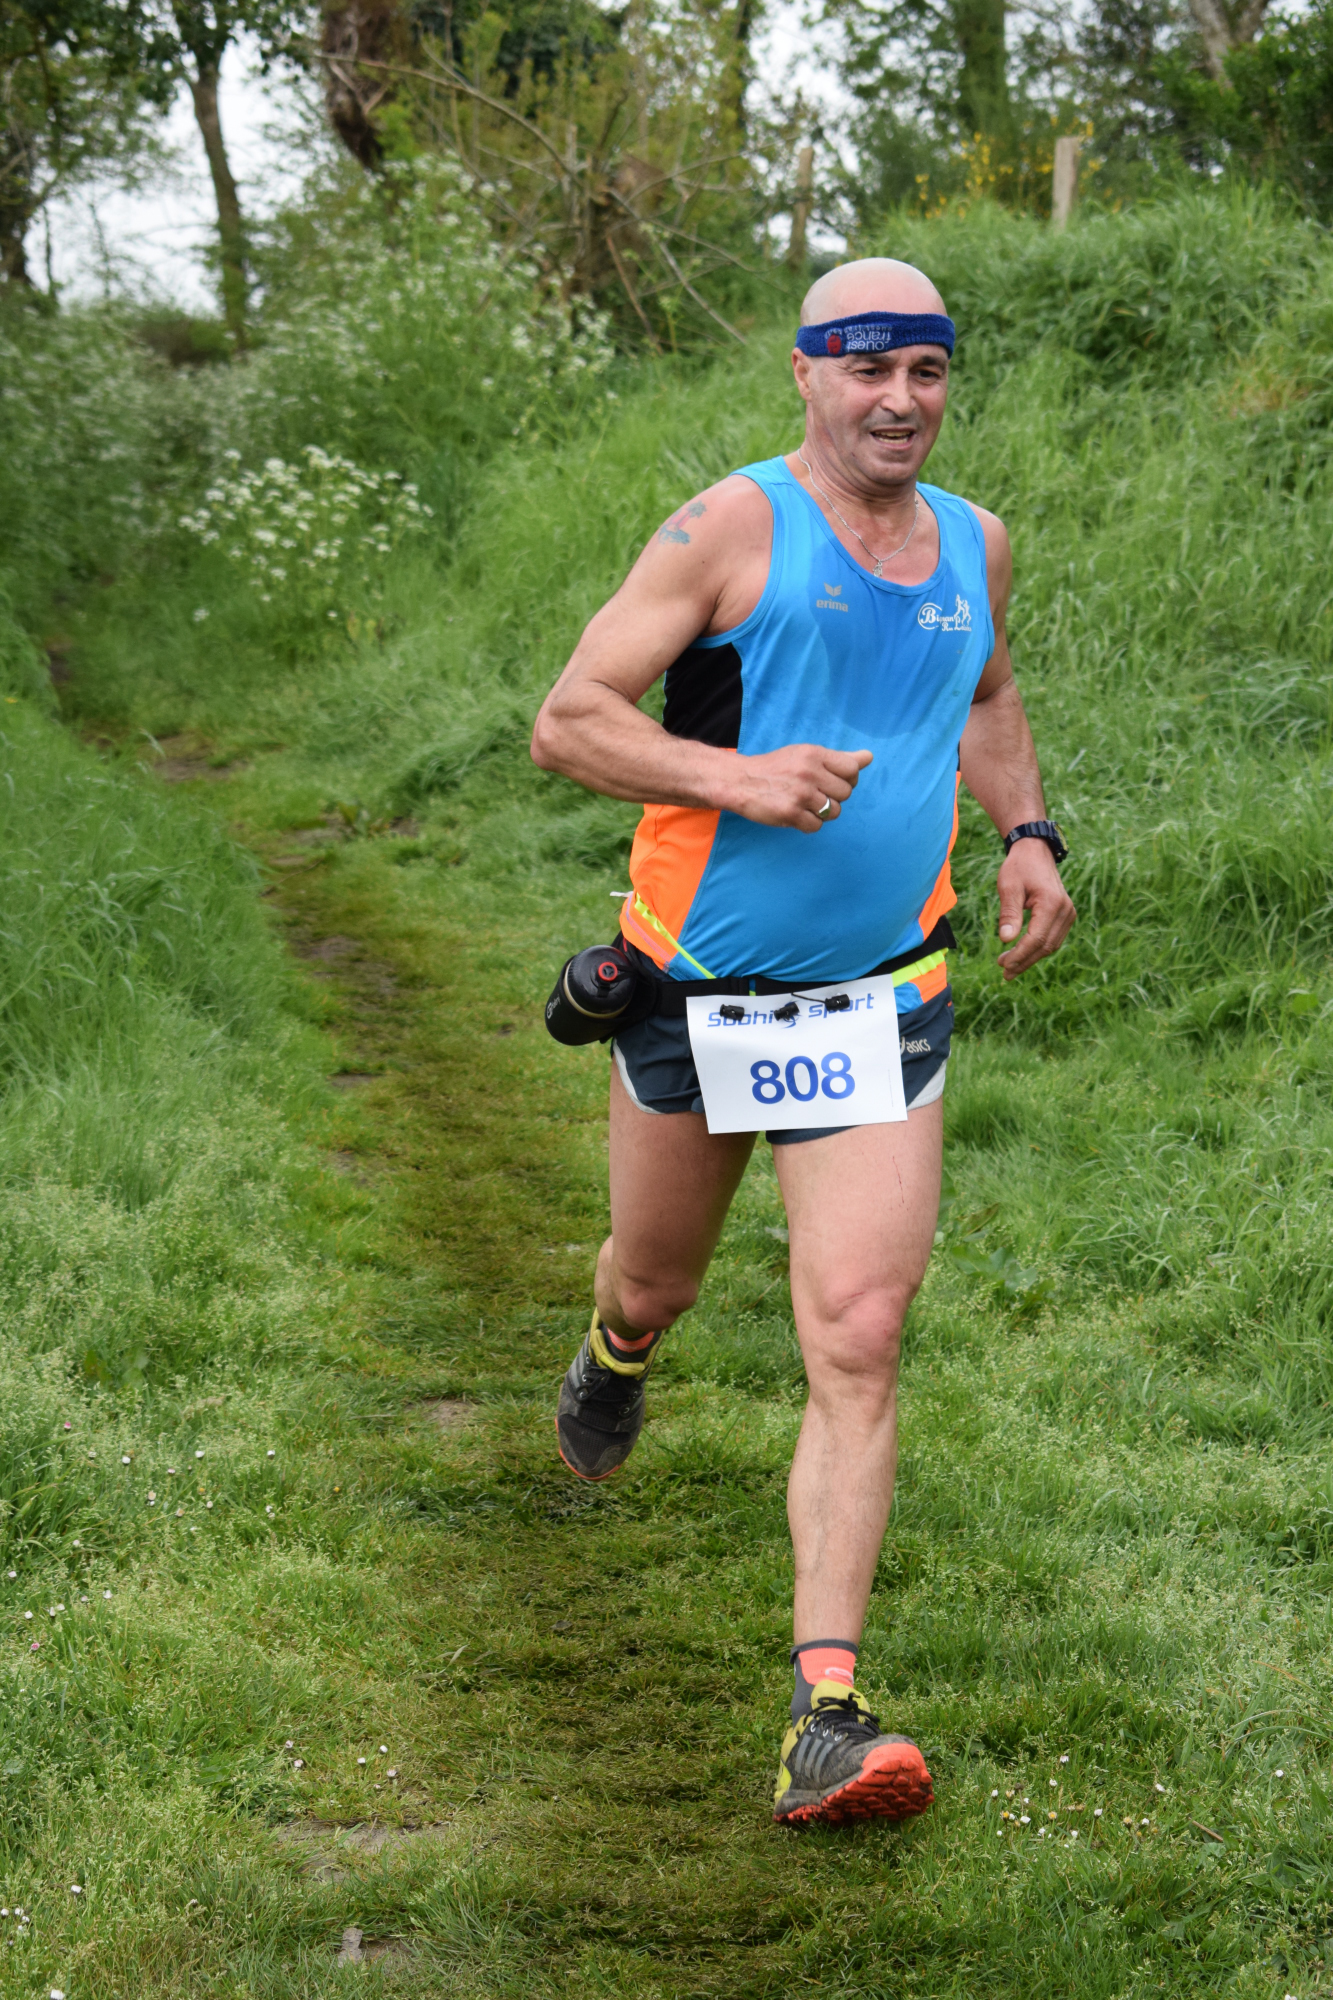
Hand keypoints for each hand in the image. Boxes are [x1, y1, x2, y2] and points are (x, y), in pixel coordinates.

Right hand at [728, 744, 872, 831]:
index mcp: (814, 754)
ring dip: (822, 813)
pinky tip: (796, 815)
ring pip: (834, 812)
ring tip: (805, 805)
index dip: (848, 779)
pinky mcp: (790, 813)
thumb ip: (839, 758)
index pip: (852, 770)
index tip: (832, 782)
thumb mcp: (806, 755)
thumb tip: (869, 757)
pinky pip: (816, 826)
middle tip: (814, 794)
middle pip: (845, 793)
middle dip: (834, 797)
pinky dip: (808, 824)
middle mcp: (809, 772)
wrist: (740, 781)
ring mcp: (800, 794)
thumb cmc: (776, 768)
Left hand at [996, 841, 1075, 978]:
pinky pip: (1053, 939)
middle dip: (1024, 961)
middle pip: (1045, 946)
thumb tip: (1006, 940)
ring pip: (1051, 946)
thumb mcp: (1008, 887)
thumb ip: (1009, 913)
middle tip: (1004, 972)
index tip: (1003, 964)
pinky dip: (1038, 949)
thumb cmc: (1019, 867)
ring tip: (1009, 967)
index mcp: (1052, 903)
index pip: (1036, 938)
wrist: (1035, 852)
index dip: (1020, 954)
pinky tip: (1021, 955)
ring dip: (1030, 958)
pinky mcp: (1066, 916)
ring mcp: (1068, 914)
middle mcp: (1065, 910)